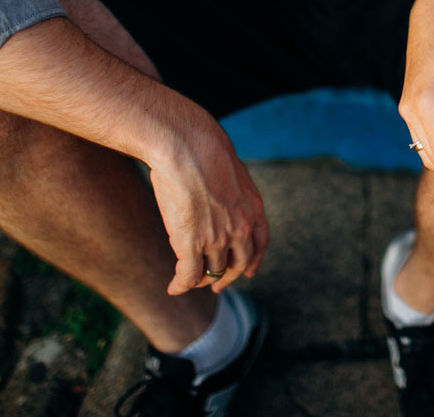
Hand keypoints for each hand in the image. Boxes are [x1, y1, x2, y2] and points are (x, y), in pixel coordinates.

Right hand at [148, 125, 269, 294]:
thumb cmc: (201, 149)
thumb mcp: (228, 170)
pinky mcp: (192, 245)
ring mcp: (217, 239)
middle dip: (227, 278)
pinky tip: (174, 288)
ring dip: (200, 280)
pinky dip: (181, 285)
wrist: (187, 147)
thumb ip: (228, 189)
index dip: (253, 261)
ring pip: (211, 272)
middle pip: (238, 264)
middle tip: (217, 286)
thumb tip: (215, 192)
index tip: (248, 272)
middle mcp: (241, 228)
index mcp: (253, 208)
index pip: (260, 243)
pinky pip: (189, 275)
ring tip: (187, 282)